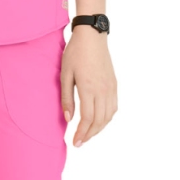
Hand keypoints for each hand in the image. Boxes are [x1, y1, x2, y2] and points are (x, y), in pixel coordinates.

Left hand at [61, 26, 117, 146]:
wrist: (92, 37)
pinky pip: (113, 107)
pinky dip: (107, 118)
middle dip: (89, 134)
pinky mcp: (114, 84)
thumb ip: (67, 98)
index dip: (82, 133)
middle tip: (80, 142)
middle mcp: (102, 90)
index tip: (75, 142)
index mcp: (88, 88)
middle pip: (99, 121)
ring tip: (88, 134)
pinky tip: (99, 121)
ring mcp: (110, 88)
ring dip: (99, 128)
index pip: (87, 118)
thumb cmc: (75, 53)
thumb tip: (68, 119)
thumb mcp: (65, 74)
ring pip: (108, 116)